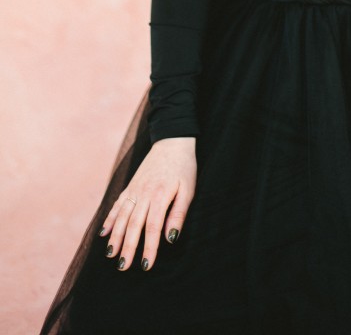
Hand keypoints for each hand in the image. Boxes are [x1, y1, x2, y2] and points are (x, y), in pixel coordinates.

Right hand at [98, 136, 196, 270]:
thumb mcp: (188, 189)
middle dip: (127, 248)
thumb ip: (178, 213)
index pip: (152, 228)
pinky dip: (109, 219)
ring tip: (111, 255)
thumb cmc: (184, 167)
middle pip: (133, 225)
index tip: (146, 266)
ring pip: (121, 217)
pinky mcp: (130, 186)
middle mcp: (143, 194)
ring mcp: (134, 189)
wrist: (172, 141)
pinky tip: (103, 233)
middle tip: (123, 267)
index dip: (149, 248)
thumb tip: (170, 238)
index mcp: (160, 196)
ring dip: (115, 237)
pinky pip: (117, 205)